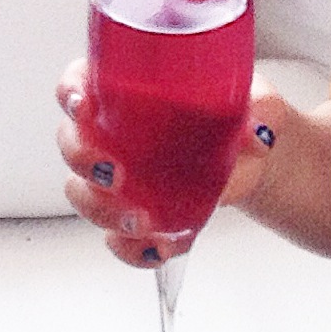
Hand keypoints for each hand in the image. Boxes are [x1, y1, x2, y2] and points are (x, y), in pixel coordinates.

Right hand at [55, 62, 289, 267]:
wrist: (254, 159)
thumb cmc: (240, 114)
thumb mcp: (255, 100)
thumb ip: (259, 111)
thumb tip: (257, 131)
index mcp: (127, 89)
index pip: (78, 82)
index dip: (70, 93)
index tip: (83, 105)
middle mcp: (112, 131)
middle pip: (71, 142)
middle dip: (82, 160)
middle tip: (113, 173)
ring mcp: (120, 176)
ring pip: (84, 193)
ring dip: (102, 210)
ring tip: (141, 221)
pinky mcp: (137, 213)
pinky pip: (117, 237)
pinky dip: (131, 249)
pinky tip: (157, 248)